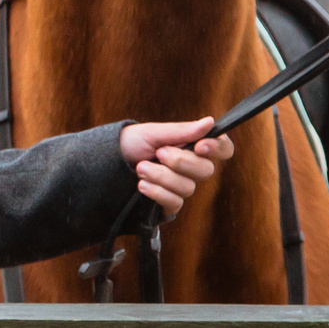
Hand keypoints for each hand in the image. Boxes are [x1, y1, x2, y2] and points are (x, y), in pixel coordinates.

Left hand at [118, 118, 232, 219]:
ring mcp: (180, 187)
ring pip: (188, 188)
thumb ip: (181, 131)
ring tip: (141, 168)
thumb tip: (210, 122)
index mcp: (192, 147)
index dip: (218, 148)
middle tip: (159, 153)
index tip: (199, 146)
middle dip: (181, 162)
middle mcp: (190, 169)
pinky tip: (142, 185)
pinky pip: (174, 203)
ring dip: (162, 176)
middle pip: (207, 171)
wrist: (106, 165)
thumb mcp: (153, 133)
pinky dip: (157, 192)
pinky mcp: (168, 205)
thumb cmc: (131, 144)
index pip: (222, 149)